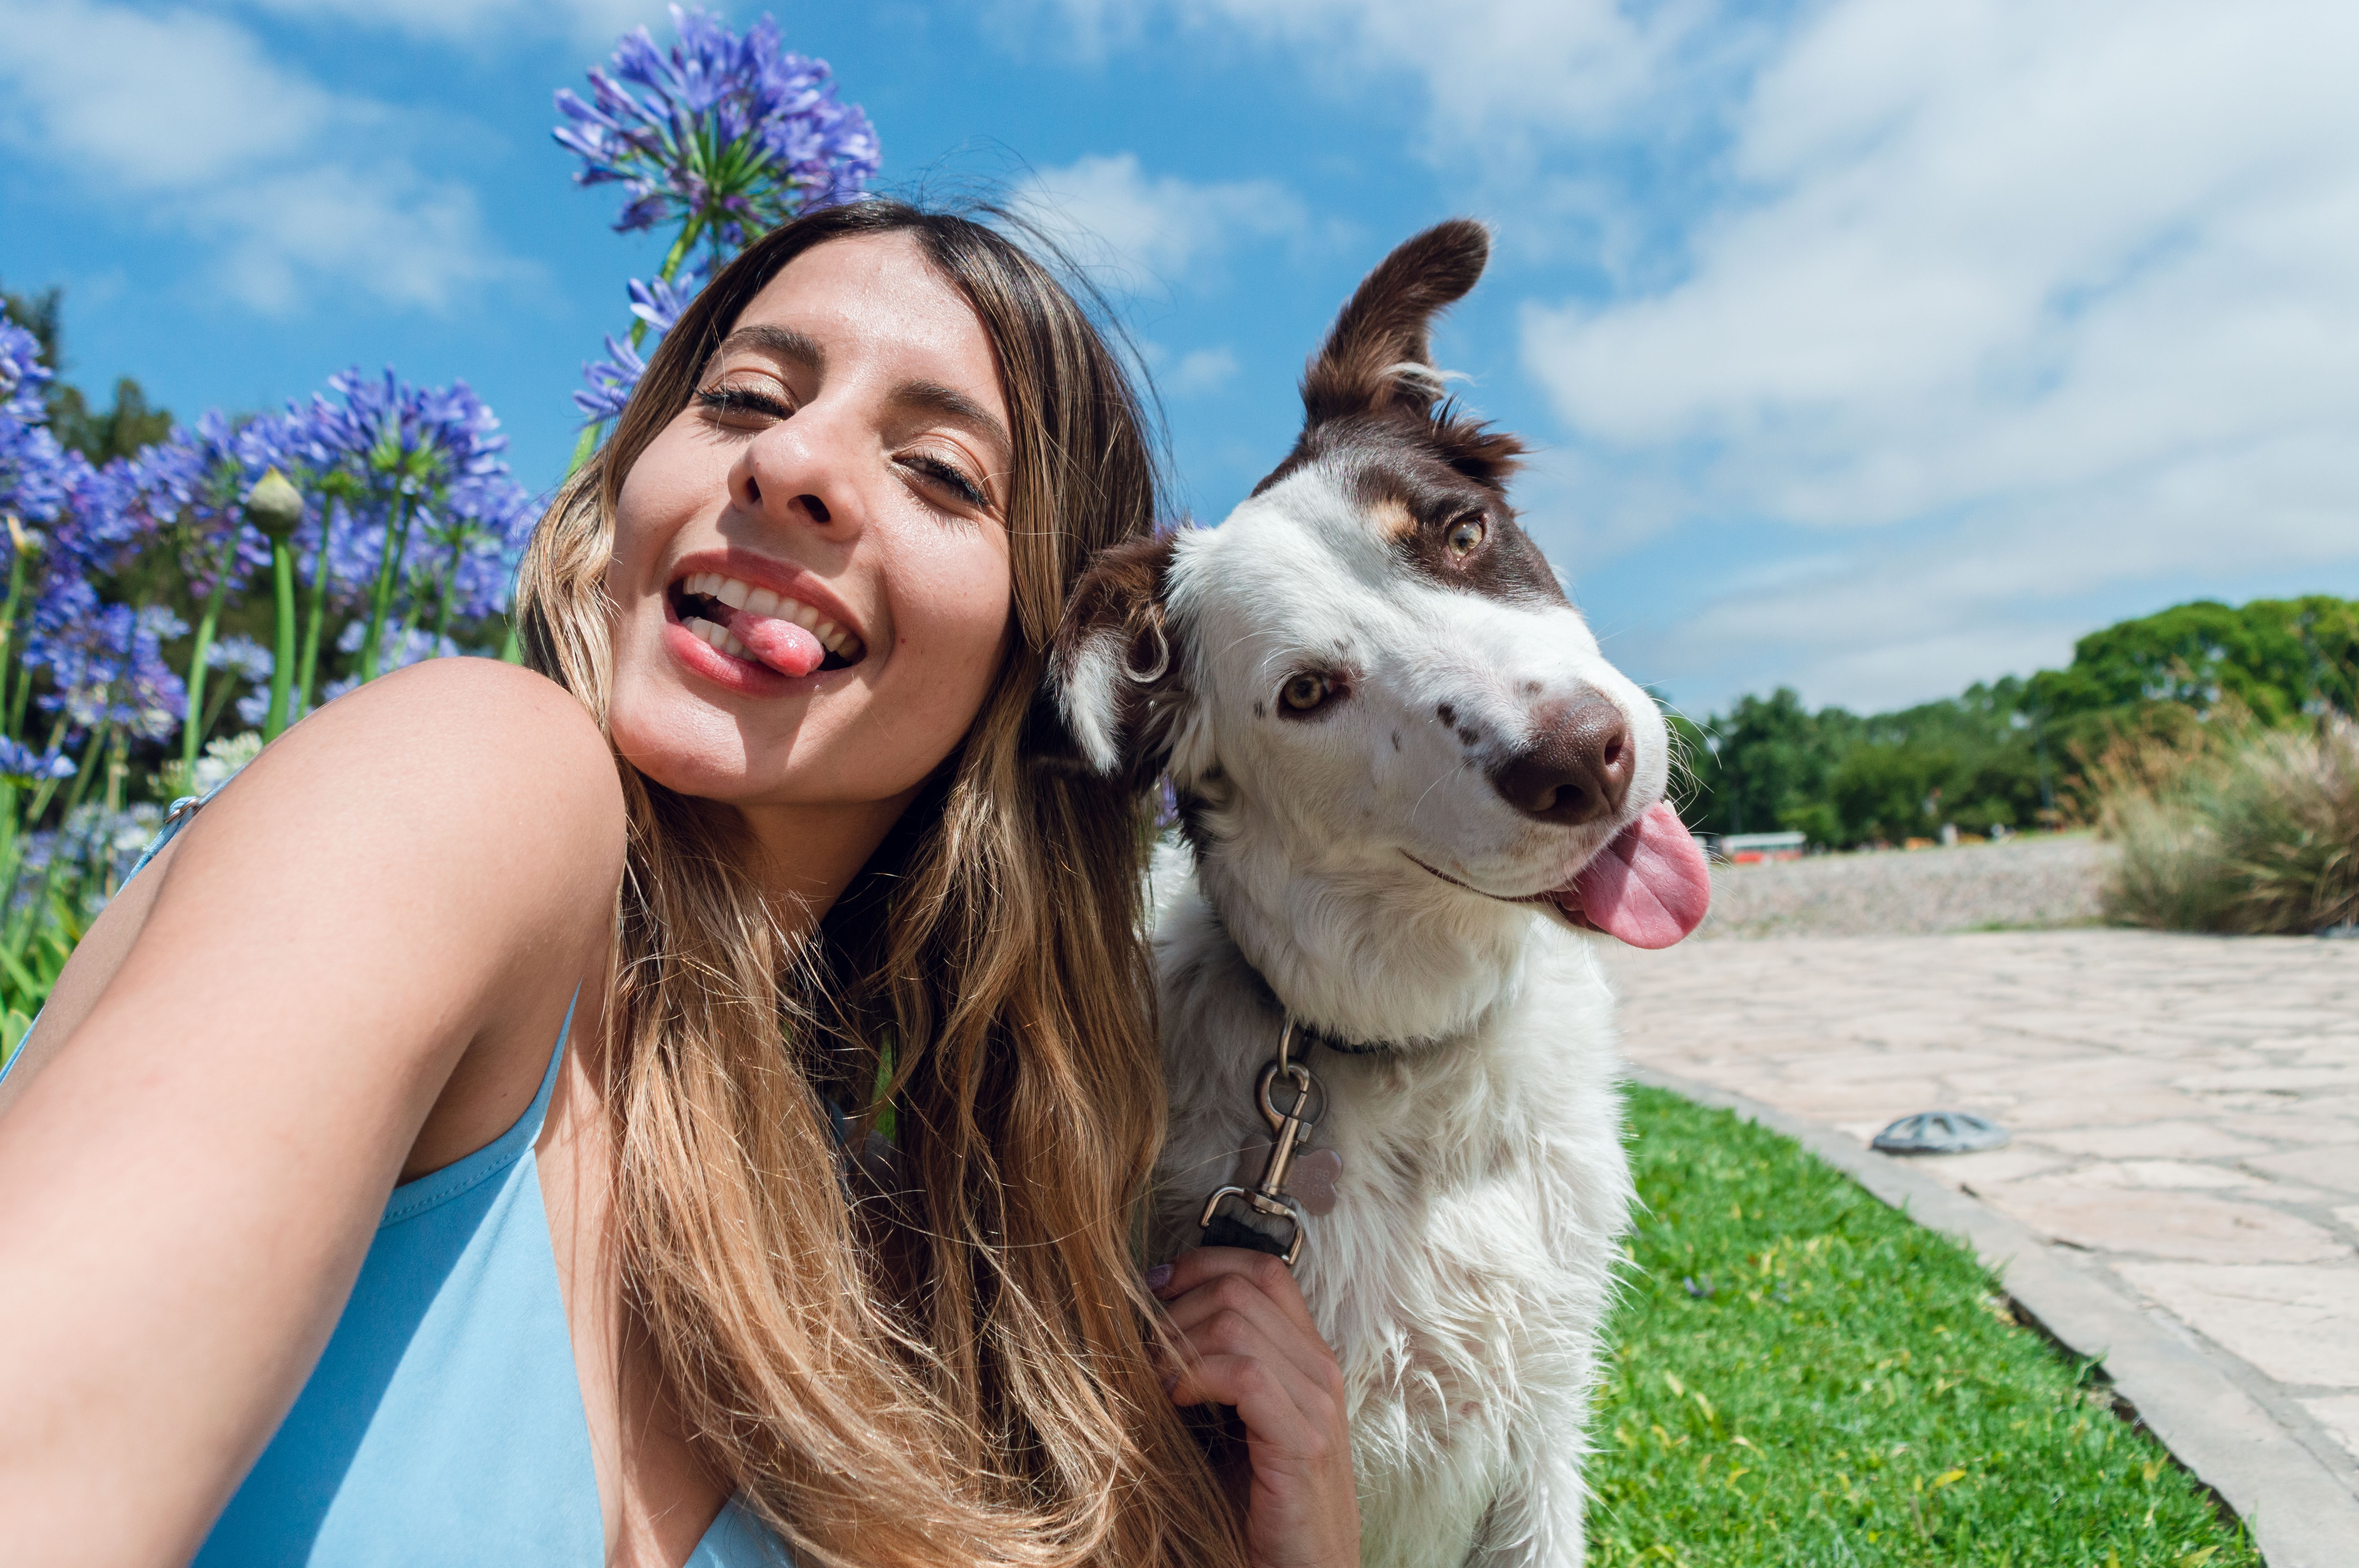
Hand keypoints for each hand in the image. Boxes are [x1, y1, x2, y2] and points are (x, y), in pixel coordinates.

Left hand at [1149, 1247, 1359, 1567]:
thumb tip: (1143, 1319)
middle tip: (1142, 1352)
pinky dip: (1196, 1376)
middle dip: (1175, 1309)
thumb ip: (1211, 1369)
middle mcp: (1319, 1368)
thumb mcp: (1231, 1422)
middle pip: (1240, 1286)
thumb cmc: (1255, 1503)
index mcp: (1306, 1355)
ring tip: (1153, 1383)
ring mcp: (1317, 1402)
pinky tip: (1175, 1402)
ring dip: (1176, 1343)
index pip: (1261, 1269)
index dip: (1201, 1266)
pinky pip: (1244, 1373)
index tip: (1153, 1292)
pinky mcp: (1305, 1441)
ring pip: (1235, 1321)